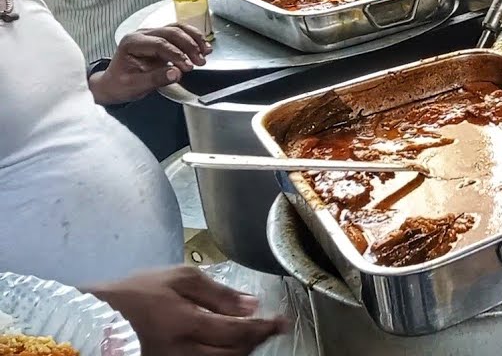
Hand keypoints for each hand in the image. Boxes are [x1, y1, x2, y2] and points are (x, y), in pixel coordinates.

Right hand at [88, 267, 288, 355]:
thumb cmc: (137, 293)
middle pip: (234, 353)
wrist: (94, 319)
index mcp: (187, 324)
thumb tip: (252, 304)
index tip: (282, 321)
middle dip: (256, 340)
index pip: (238, 331)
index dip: (265, 328)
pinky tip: (229, 344)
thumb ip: (218, 292)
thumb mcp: (178, 278)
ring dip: (242, 350)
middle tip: (269, 326)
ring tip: (252, 334)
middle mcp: (183, 352)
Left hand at [89, 25, 210, 104]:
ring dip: (194, 39)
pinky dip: (193, 38)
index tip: (188, 67)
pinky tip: (203, 46)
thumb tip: (176, 73)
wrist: (114, 84)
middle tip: (200, 62)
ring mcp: (152, 34)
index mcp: (132, 43)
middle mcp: (142, 34)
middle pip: (171, 32)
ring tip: (206, 52)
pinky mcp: (160, 38)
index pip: (159, 44)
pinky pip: (179, 32)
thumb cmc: (120, 85)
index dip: (176, 54)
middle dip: (189, 46)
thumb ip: (155, 79)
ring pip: (177, 28)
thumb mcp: (135, 86)